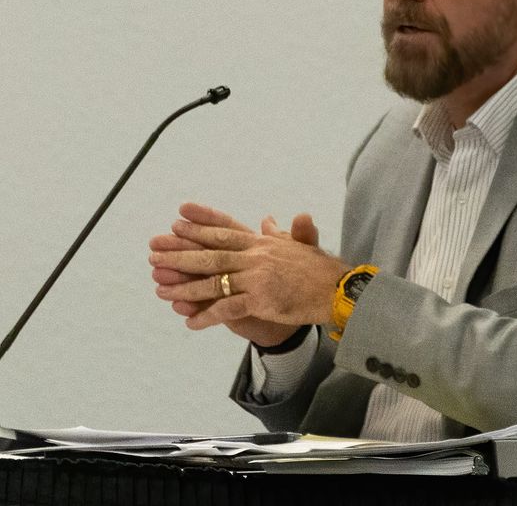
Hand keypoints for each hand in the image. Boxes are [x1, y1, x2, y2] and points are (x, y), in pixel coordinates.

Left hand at [150, 202, 349, 340]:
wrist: (337, 290)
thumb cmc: (319, 270)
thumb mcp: (299, 246)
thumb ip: (280, 233)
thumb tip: (267, 219)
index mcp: (262, 243)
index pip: (225, 231)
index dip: (200, 226)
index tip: (177, 220)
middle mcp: (257, 256)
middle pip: (211, 255)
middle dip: (181, 254)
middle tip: (155, 253)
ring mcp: (258, 278)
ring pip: (213, 281)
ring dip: (185, 286)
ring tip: (161, 289)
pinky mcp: (262, 300)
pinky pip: (228, 309)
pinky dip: (207, 315)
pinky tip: (190, 322)